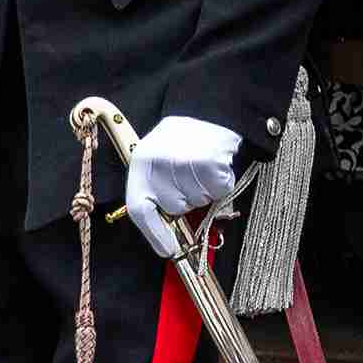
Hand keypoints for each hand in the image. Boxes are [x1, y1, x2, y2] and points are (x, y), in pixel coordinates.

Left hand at [124, 115, 240, 260]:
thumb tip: (169, 240)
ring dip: (205, 190)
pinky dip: (222, 184)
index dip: (154, 235)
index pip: (140, 210)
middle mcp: (159, 164)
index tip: (169, 251)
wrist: (207, 111)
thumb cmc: (181, 142)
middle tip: (190, 176)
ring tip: (201, 166)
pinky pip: (219, 192)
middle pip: (175, 208)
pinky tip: (216, 164)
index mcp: (140, 164)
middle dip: (187, 201)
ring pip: (199, 201)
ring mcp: (183, 163)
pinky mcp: (209, 162)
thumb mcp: (158, 162)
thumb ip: (156, 193)